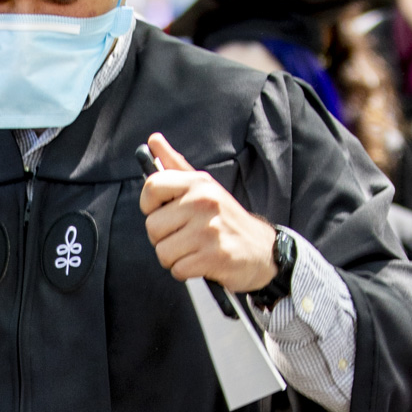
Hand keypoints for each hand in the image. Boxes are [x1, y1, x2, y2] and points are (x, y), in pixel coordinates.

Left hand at [139, 130, 276, 289]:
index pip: (152, 186)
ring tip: (195, 250)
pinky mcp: (215, 256)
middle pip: (152, 226)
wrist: (262, 250)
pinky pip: (178, 269)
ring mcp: (210, 229)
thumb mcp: (205, 188)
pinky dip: (186, 272)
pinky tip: (202, 263)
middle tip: (186, 237)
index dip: (149, 206)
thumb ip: (176, 165)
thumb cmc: (225, 220)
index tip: (163, 212)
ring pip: (163, 251)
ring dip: (175, 258)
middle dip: (164, 238)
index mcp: (198, 183)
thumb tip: (152, 139)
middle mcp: (204, 202)